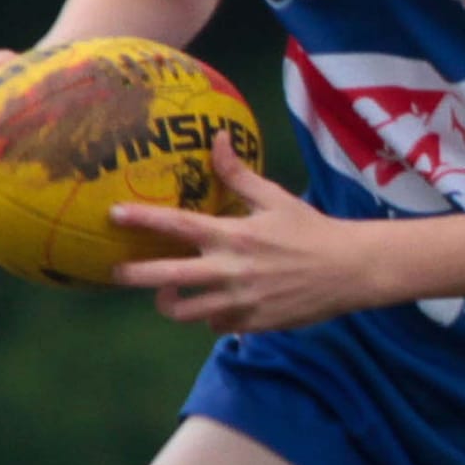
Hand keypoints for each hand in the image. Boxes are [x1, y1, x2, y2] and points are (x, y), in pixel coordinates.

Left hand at [110, 133, 377, 328]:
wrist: (350, 270)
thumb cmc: (311, 229)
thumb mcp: (275, 198)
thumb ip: (239, 175)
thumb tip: (218, 139)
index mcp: (234, 236)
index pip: (178, 226)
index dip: (143, 219)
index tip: (114, 214)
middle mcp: (231, 271)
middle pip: (169, 278)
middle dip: (136, 276)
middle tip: (114, 271)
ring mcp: (241, 301)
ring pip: (187, 312)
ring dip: (170, 303)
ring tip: (165, 294)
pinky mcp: (254, 323)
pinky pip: (217, 325)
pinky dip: (210, 317)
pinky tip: (212, 307)